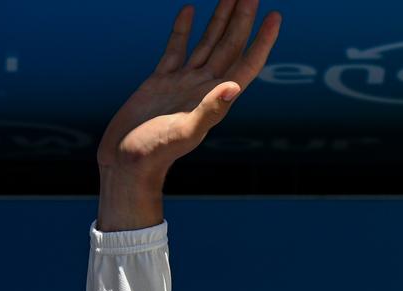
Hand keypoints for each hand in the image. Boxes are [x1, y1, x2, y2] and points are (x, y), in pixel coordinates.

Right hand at [95, 0, 280, 227]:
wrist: (126, 164)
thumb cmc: (155, 155)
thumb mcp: (184, 132)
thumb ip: (209, 111)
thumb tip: (233, 87)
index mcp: (214, 99)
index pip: (245, 63)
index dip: (262, 41)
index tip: (275, 15)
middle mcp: (202, 87)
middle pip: (229, 46)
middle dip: (242, 18)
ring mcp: (182, 83)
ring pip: (206, 42)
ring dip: (220, 19)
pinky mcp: (159, 81)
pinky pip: (176, 48)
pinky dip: (183, 29)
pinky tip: (190, 9)